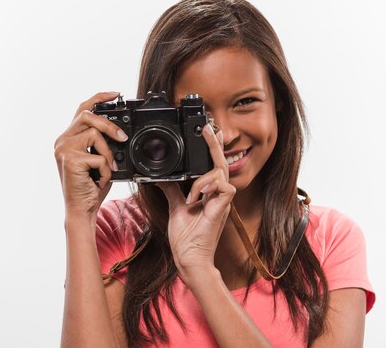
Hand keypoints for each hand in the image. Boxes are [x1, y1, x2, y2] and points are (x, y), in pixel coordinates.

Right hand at [53, 92, 128, 219]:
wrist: (81, 210)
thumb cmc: (91, 187)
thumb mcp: (98, 160)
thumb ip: (102, 144)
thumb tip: (119, 132)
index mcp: (68, 138)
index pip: (82, 109)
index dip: (99, 97)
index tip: (115, 93)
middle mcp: (62, 141)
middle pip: (88, 115)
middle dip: (109, 125)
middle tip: (123, 137)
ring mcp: (64, 149)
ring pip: (94, 134)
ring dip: (108, 154)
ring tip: (108, 170)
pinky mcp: (70, 160)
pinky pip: (98, 156)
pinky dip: (106, 170)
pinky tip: (100, 180)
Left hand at [157, 124, 235, 283]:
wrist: (189, 258)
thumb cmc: (186, 238)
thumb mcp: (176, 207)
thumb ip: (172, 191)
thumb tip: (162, 178)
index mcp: (208, 194)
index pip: (212, 166)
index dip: (212, 149)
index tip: (207, 132)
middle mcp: (217, 195)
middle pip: (221, 163)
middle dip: (215, 145)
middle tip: (208, 128)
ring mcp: (222, 201)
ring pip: (221, 172)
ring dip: (203, 178)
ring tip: (189, 195)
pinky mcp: (222, 208)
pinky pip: (223, 186)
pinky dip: (206, 187)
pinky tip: (195, 197)